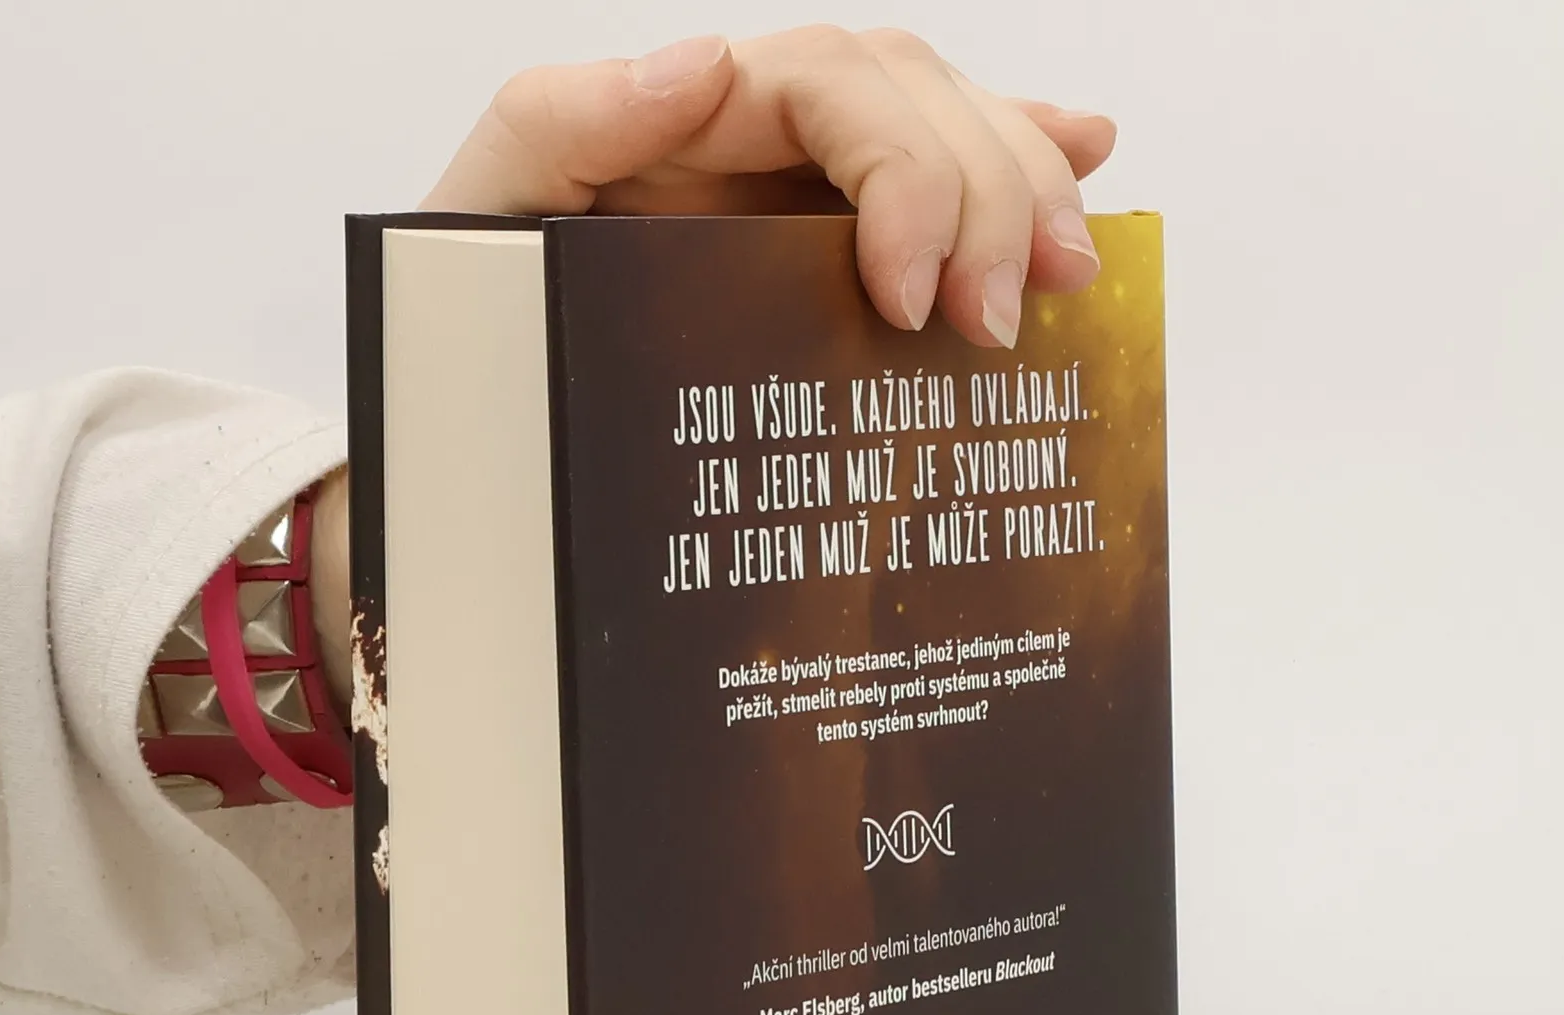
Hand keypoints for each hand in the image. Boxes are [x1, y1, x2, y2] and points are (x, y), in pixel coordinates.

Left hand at [424, 28, 1116, 351]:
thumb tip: (701, 62)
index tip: (912, 300)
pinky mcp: (830, 250)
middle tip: (1000, 322)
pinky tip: (1085, 167)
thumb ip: (565, 122)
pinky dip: (1023, 162)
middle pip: (918, 102)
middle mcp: (764, 134)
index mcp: (694, 114)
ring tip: (1068, 269)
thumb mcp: (488, 207)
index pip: (835, 87)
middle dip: (987, 198)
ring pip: (952, 133)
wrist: (482, 404)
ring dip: (1028, 189)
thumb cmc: (478, 309)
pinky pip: (940, 182)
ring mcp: (805, 188)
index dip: (904, 173)